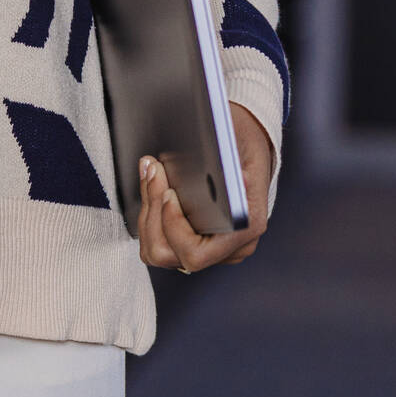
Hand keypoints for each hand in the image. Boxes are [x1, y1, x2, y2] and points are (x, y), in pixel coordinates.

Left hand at [140, 108, 274, 272]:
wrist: (248, 143)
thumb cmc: (245, 142)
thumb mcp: (240, 142)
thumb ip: (233, 162)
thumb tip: (235, 179)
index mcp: (247, 228)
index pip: (195, 254)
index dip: (172, 227)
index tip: (168, 193)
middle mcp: (231, 247)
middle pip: (169, 253)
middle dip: (153, 213)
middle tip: (153, 173)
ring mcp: (212, 249)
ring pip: (158, 251)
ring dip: (148, 213)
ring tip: (152, 176)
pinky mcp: (195, 242)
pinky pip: (160, 242)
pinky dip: (150, 216)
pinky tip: (153, 187)